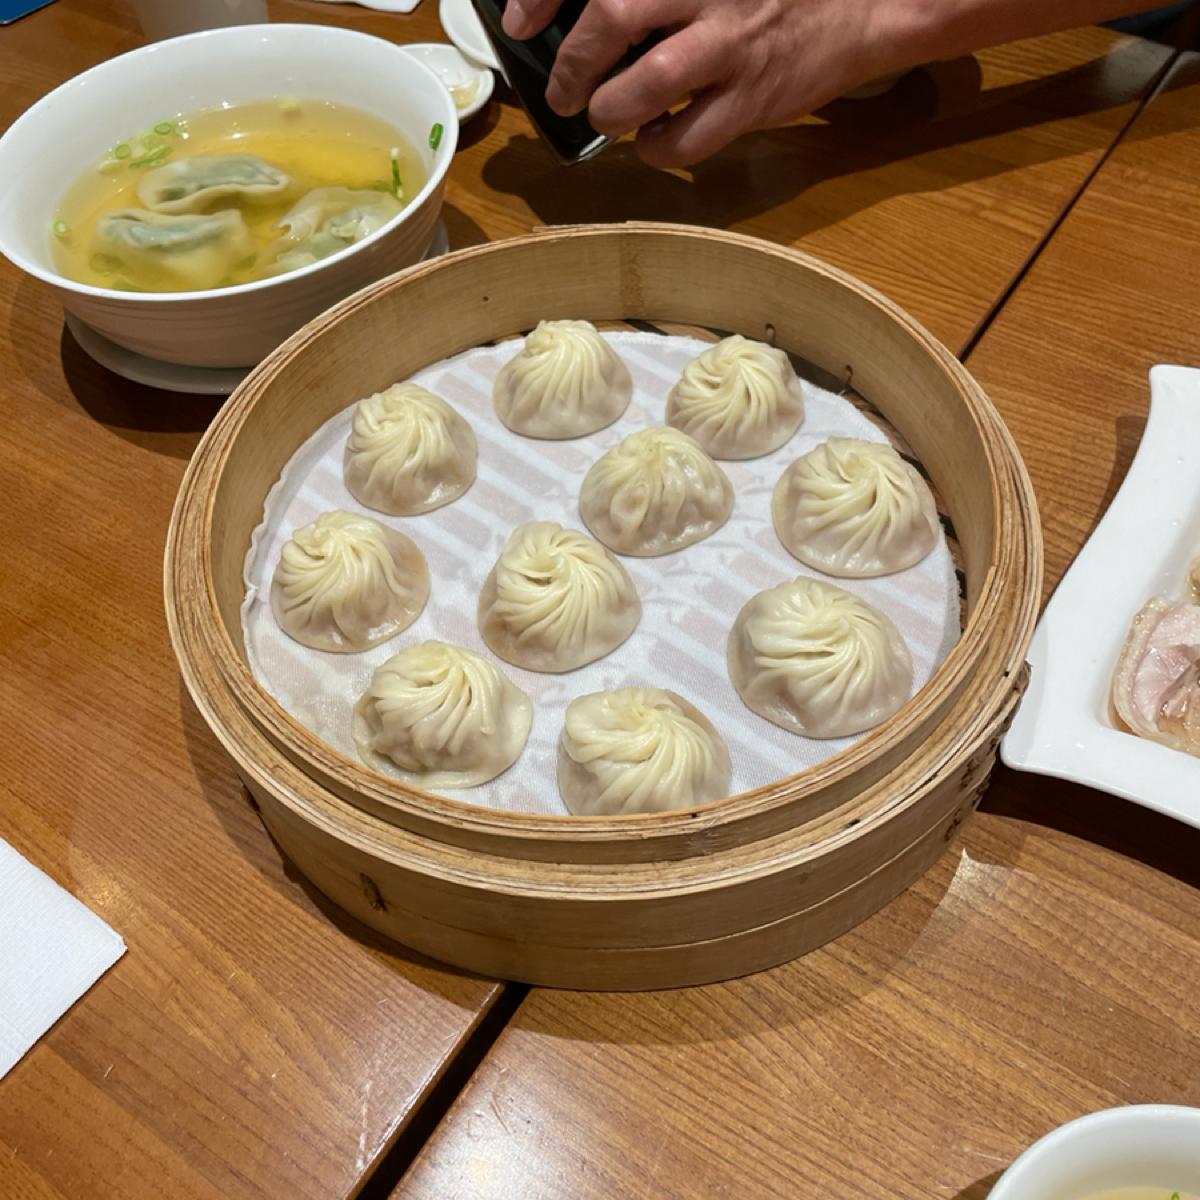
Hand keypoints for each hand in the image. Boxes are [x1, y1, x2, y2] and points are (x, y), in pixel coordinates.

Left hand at [501, 0, 912, 166]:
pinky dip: (655, 149)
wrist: (862, 5)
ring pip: (646, 83)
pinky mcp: (754, 98)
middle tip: (566, 90)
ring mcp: (732, 44)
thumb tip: (582, 18)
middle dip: (572, 65)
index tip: (520, 22)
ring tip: (606, 117)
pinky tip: (652, 140)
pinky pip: (687, 139)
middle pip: (611, 16)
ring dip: (609, 111)